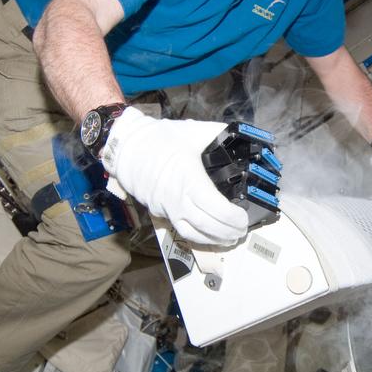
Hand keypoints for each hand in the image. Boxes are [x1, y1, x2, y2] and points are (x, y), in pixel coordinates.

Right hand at [100, 107, 248, 245]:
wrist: (127, 148)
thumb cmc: (160, 139)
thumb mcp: (193, 131)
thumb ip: (219, 133)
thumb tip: (241, 135)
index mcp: (190, 179)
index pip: (217, 209)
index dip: (234, 218)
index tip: (244, 217)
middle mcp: (179, 199)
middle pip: (208, 226)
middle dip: (229, 232)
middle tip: (242, 230)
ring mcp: (168, 209)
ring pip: (195, 234)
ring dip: (215, 240)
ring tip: (230, 239)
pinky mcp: (160, 212)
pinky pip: (182, 231)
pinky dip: (198, 238)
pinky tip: (209, 237)